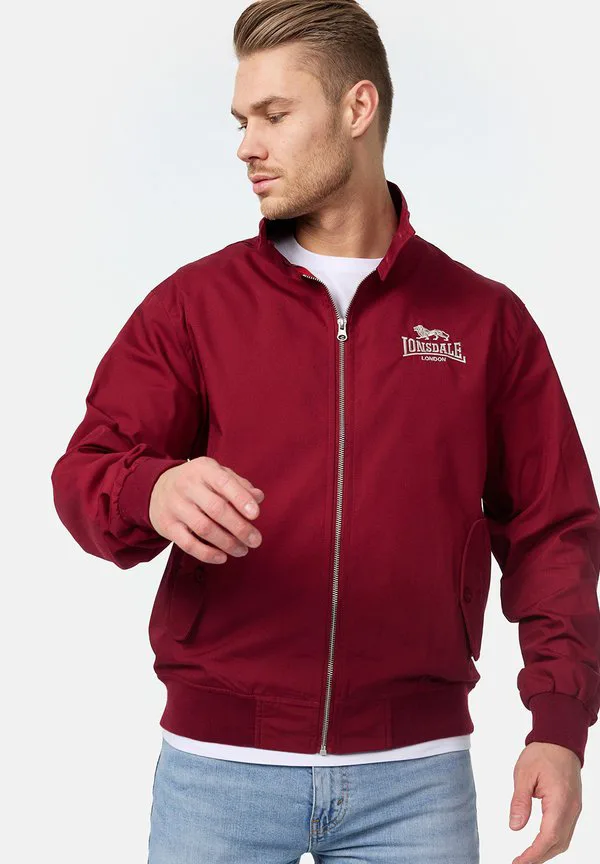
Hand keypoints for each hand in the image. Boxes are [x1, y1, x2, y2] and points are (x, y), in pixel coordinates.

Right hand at [149, 456, 264, 563]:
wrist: (156, 488)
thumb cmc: (196, 482)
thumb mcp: (216, 474)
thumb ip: (238, 484)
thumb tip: (258, 497)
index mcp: (204, 469)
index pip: (224, 482)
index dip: (241, 499)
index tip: (256, 514)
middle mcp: (187, 486)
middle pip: (216, 509)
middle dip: (239, 527)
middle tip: (255, 540)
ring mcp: (175, 506)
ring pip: (204, 528)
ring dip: (227, 543)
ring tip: (242, 550)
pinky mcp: (167, 526)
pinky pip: (188, 544)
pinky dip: (207, 554)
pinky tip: (222, 557)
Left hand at [509, 742, 581, 863]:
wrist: (560, 740)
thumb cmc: (542, 753)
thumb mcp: (523, 774)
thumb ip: (520, 802)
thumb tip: (515, 827)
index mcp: (560, 801)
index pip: (548, 836)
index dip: (534, 853)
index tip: (519, 862)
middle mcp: (571, 809)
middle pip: (558, 843)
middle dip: (540, 856)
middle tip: (520, 862)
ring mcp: (574, 808)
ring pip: (564, 839)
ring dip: (547, 851)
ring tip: (527, 857)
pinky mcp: (573, 806)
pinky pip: (566, 830)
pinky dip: (553, 841)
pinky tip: (540, 843)